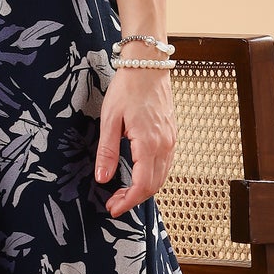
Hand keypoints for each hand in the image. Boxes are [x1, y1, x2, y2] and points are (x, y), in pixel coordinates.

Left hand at [94, 66, 176, 216]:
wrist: (148, 65)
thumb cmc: (128, 88)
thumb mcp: (110, 120)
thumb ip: (107, 151)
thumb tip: (103, 178)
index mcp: (149, 143)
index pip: (143, 185)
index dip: (128, 201)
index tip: (113, 208)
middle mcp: (164, 145)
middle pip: (154, 186)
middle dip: (134, 199)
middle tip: (114, 203)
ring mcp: (170, 140)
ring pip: (162, 176)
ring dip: (144, 190)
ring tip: (123, 193)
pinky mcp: (171, 135)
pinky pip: (165, 164)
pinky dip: (153, 177)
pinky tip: (138, 175)